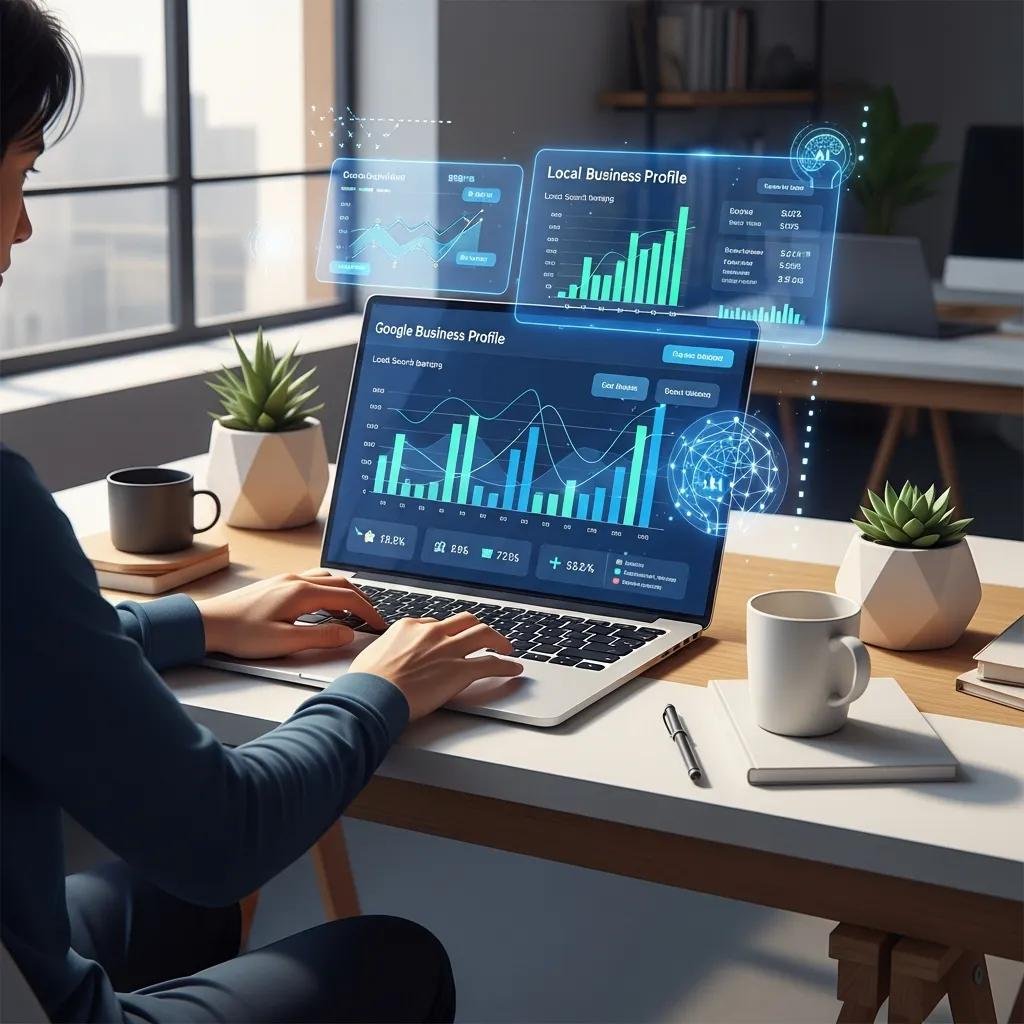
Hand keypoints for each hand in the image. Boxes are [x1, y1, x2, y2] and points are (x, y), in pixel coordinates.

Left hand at [197, 570, 386, 658]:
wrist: (208, 623)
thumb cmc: (241, 634)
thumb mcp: (285, 642)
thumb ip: (321, 637)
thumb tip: (348, 634)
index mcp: (302, 593)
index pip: (347, 598)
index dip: (368, 611)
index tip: (379, 624)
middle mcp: (296, 580)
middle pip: (342, 583)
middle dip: (362, 599)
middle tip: (373, 617)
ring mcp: (286, 580)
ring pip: (328, 579)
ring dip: (345, 592)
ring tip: (354, 611)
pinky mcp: (278, 585)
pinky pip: (313, 581)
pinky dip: (329, 591)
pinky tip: (325, 606)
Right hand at [350, 612, 523, 719]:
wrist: (371, 696)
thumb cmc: (365, 682)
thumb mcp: (372, 655)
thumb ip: (388, 651)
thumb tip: (388, 657)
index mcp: (409, 627)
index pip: (435, 623)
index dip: (446, 632)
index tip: (450, 640)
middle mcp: (431, 633)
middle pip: (464, 620)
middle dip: (477, 627)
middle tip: (485, 636)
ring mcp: (447, 650)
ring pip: (483, 634)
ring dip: (498, 640)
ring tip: (506, 647)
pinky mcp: (460, 671)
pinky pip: (491, 663)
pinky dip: (506, 665)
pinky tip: (514, 668)